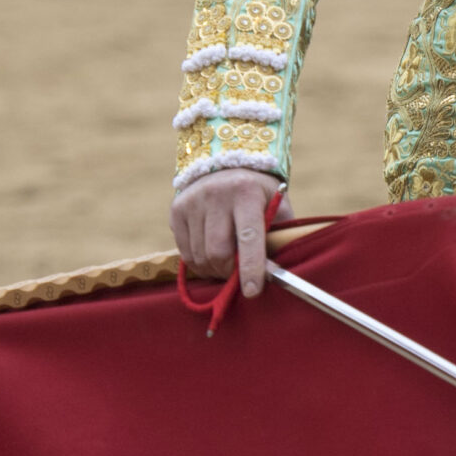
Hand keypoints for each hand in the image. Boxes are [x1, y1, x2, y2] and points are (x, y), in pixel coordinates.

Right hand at [171, 170, 285, 295]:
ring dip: (214, 270)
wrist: (226, 163)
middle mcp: (216, 194)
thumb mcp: (277, 207)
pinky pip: (184, 251)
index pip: (248, 237)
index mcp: (247, 192)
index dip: (250, 267)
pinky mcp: (177, 210)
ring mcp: (193, 201)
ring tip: (226, 265)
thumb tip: (276, 274)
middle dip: (229, 271)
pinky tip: (210, 256)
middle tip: (239, 275)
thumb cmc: (260, 194)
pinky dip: (199, 263)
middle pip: (218, 252)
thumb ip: (278, 237)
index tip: (252, 291)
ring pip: (199, 256)